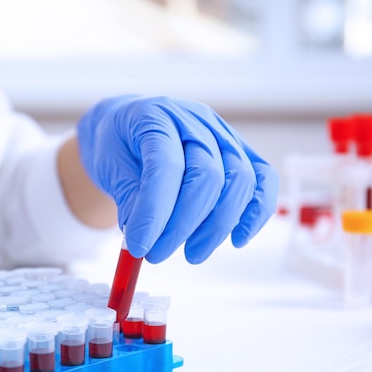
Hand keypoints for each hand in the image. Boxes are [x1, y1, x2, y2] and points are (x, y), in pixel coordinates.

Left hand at [77, 95, 278, 263]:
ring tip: (191, 254)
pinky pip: (263, 179)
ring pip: (239, 180)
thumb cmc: (117, 146)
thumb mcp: (108, 166)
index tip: (139, 246)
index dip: (154, 212)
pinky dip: (256, 212)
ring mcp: (223, 133)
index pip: (165, 167)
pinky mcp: (241, 150)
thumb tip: (145, 237)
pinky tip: (237, 239)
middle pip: (208, 175)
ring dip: (217, 226)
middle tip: (158, 255)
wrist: (128, 129)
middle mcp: (194, 119)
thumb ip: (128, 198)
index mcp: (156, 116)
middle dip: (184, 225)